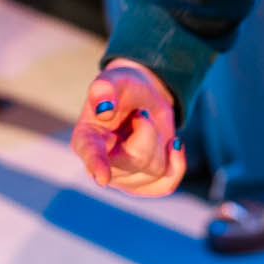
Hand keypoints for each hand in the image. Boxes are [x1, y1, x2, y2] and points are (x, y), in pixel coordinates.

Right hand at [70, 60, 184, 197]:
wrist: (144, 99)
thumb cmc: (123, 88)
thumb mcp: (115, 79)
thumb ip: (104, 89)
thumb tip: (104, 110)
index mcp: (86, 137)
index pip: (90, 152)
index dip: (97, 164)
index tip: (101, 177)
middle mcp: (102, 164)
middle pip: (136, 160)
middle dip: (148, 131)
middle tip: (141, 114)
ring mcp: (123, 179)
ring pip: (155, 170)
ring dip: (160, 141)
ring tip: (147, 127)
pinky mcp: (143, 185)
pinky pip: (167, 184)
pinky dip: (177, 164)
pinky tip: (172, 145)